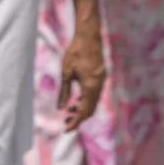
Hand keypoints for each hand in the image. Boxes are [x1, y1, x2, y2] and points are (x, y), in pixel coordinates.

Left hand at [59, 3, 105, 129]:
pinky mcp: (101, 74)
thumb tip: (61, 109)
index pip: (84, 110)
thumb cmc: (75, 52)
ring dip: (83, 109)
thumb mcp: (66, 72)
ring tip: (69, 110)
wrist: (88, 35)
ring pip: (94, 101)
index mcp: (90, 85)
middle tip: (66, 121)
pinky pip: (96, 93)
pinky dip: (87, 100)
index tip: (66, 129)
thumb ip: (64, 92)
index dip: (75, 122)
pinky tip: (77, 99)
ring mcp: (102, 79)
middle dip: (79, 118)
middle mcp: (99, 84)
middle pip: (91, 108)